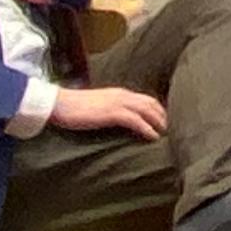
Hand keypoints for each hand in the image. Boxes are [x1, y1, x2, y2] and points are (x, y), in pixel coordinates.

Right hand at [50, 86, 166, 138]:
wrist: (58, 104)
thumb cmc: (74, 108)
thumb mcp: (98, 106)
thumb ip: (111, 110)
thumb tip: (120, 121)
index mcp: (120, 93)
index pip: (147, 99)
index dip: (158, 110)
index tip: (165, 122)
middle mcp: (122, 95)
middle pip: (152, 103)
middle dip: (163, 116)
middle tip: (172, 130)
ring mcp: (118, 103)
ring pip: (148, 110)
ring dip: (159, 122)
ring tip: (166, 135)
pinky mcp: (111, 113)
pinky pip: (135, 120)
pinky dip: (147, 128)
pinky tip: (153, 137)